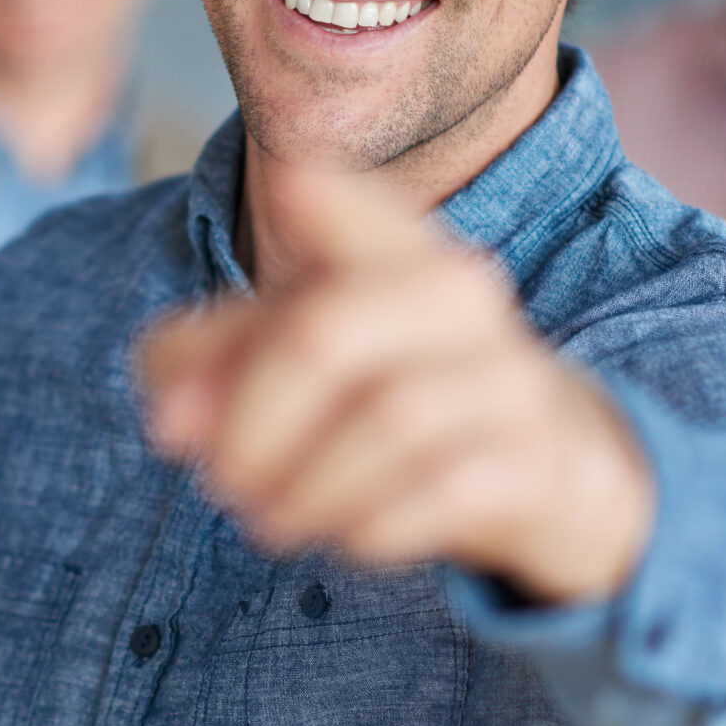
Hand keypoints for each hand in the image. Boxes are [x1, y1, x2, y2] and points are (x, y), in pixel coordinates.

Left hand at [137, 163, 653, 604]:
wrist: (557, 471)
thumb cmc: (401, 398)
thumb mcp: (306, 363)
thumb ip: (210, 363)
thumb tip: (169, 417)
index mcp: (396, 255)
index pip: (365, 208)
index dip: (329, 197)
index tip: (294, 188)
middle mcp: (460, 301)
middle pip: (324, 335)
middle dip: (247, 419)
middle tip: (218, 481)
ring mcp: (507, 379)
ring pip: (386, 417)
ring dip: (303, 485)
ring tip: (269, 520)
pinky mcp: (534, 461)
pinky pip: (445, 488)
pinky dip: (371, 522)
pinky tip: (345, 538)